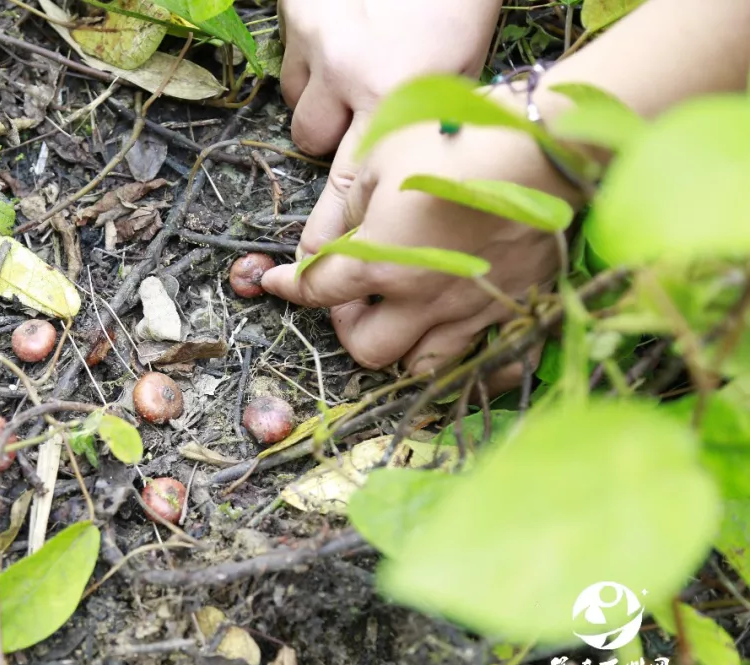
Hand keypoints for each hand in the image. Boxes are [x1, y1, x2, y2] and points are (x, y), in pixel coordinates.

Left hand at [262, 85, 581, 381]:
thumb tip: (337, 238)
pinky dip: (471, 360)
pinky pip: (490, 361)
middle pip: (368, 349)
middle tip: (355, 299)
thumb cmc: (453, 141)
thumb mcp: (379, 157)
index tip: (277, 283)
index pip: (317, 291)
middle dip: (351, 328)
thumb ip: (350, 207)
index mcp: (379, 263)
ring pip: (424, 366)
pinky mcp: (516, 308)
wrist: (544, 148)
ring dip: (403, 348)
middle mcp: (421, 300)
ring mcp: (471, 310)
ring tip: (404, 318)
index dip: (290, 287)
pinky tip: (465, 339)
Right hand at [280, 0, 500, 246]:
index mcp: (402, 94)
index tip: (310, 262)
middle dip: (327, 146)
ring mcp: (318, 42)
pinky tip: (341, 40)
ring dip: (322, 101)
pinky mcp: (297, 14)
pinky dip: (312, 62)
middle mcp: (352, 74)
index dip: (326, 232)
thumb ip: (422, 120)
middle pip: (315, 146)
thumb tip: (399, 172)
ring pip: (301, 103)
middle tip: (347, 139)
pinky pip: (292, 62)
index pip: (351, 185)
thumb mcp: (464, 64)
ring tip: (354, 72)